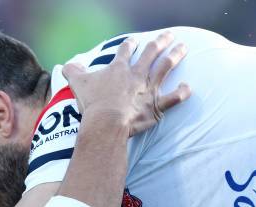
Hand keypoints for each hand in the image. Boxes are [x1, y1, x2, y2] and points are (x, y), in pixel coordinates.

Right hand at [62, 32, 191, 135]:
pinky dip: (181, 92)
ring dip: (175, 56)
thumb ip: (72, 71)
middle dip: (159, 42)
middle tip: (168, 35)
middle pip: (151, 53)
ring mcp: (148, 90)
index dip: (129, 45)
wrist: (107, 121)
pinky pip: (173, 98)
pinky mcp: (155, 106)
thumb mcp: (77, 83)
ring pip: (165, 67)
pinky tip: (188, 87)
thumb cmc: (92, 103)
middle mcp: (137, 75)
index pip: (125, 52)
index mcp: (118, 69)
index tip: (133, 41)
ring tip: (183, 47)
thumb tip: (67, 65)